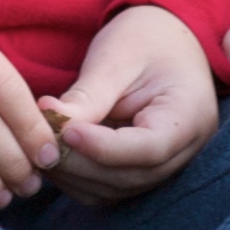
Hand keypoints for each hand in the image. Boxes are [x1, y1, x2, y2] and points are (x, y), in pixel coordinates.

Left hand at [38, 4, 219, 205]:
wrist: (167, 39)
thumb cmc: (147, 38)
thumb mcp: (118, 57)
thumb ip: (88, 96)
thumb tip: (49, 123)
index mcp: (190, 115)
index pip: (149, 149)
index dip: (103, 148)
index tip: (66, 132)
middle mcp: (184, 150)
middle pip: (128, 176)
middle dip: (79, 163)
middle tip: (40, 137)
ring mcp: (165, 166)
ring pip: (114, 190)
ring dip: (73, 174)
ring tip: (42, 141)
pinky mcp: (141, 171)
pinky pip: (107, 188)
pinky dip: (77, 176)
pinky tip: (55, 150)